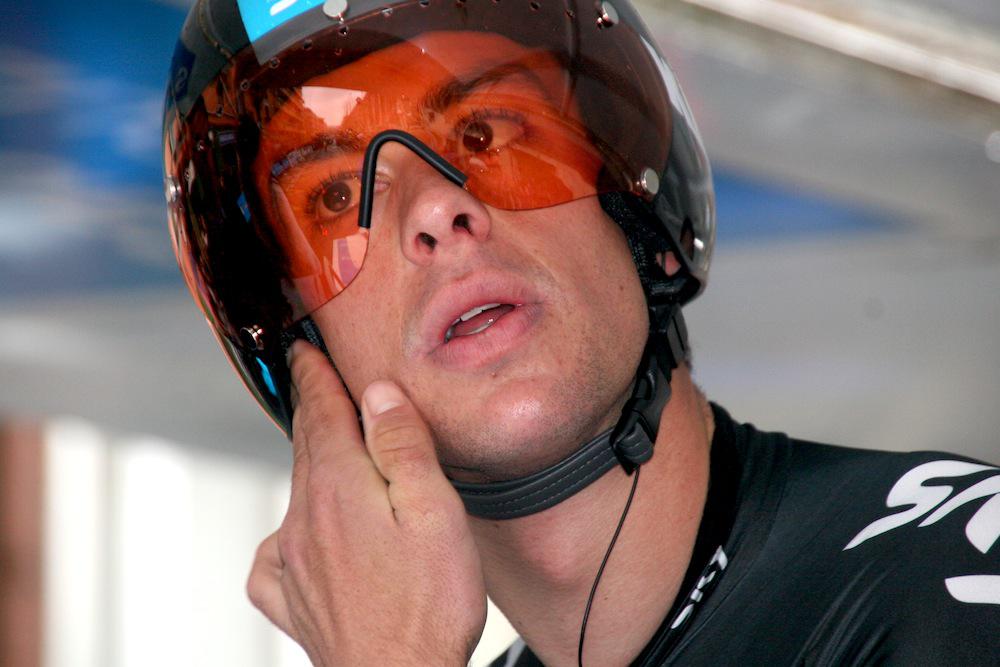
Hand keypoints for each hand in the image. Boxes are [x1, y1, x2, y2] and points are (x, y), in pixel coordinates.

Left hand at [247, 341, 486, 665]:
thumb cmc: (427, 607)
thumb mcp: (434, 513)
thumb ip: (403, 448)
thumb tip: (378, 394)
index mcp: (340, 488)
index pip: (321, 413)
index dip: (315, 374)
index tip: (305, 349)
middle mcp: (306, 518)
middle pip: (306, 445)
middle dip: (310, 407)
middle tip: (309, 377)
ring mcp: (294, 560)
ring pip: (296, 490)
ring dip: (307, 459)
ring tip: (321, 442)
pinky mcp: (294, 598)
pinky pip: (277, 552)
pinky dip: (288, 531)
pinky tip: (300, 537)